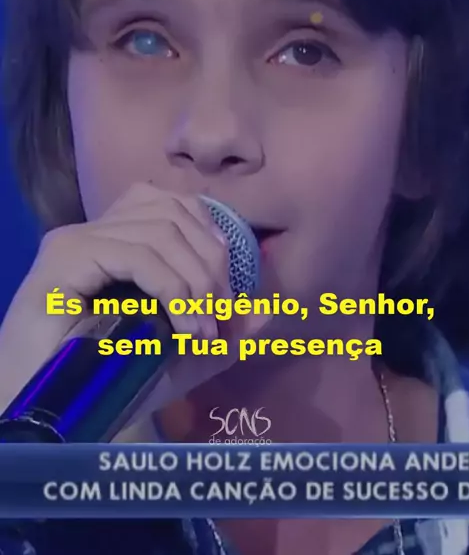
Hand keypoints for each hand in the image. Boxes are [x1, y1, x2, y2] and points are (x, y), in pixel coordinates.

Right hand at [0, 183, 246, 414]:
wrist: (48, 415)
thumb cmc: (108, 383)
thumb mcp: (180, 357)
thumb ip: (222, 334)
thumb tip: (269, 312)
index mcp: (120, 236)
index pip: (177, 203)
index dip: (213, 237)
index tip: (228, 293)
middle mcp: (97, 228)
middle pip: (174, 211)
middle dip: (212, 263)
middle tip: (221, 317)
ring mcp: (78, 239)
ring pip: (160, 230)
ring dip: (196, 282)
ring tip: (203, 332)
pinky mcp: (64, 258)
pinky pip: (136, 254)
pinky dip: (173, 288)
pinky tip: (184, 327)